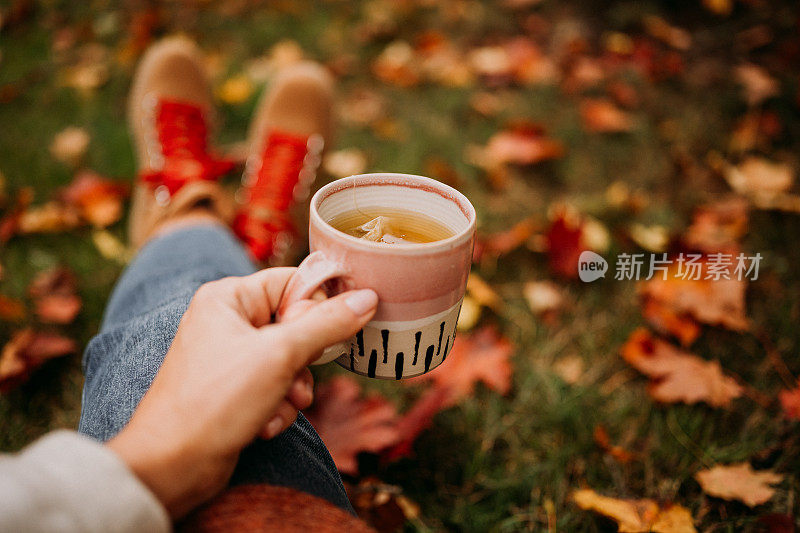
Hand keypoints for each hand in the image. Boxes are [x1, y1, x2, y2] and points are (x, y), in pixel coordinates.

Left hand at [106, 268, 377, 517]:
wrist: (171, 466)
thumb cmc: (215, 400)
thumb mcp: (280, 355)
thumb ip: (327, 324)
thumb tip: (367, 298)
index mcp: (228, 297)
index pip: (293, 282)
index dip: (317, 307)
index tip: (334, 333)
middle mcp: (227, 321)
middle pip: (296, 324)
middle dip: (305, 360)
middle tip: (297, 377)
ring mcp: (229, 356)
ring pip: (290, 360)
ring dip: (294, 388)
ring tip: (281, 406)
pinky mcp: (233, 389)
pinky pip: (275, 386)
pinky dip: (278, 406)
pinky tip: (265, 425)